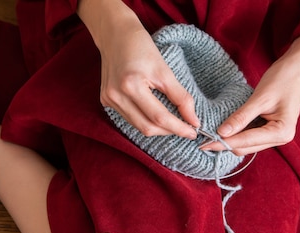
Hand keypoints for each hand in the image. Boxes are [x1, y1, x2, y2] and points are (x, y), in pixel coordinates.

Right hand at [78, 0, 198, 137]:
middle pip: (147, 127)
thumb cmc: (141, 47)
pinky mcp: (106, 101)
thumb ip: (180, 97)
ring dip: (158, 128)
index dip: (178, 127)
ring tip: (173, 123)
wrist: (115, 35)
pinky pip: (129, 119)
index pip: (158, 117)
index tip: (193, 131)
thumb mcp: (164, 70)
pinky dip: (145, 119)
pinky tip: (154, 115)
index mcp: (131, 85)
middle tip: (186, 129)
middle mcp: (116, 96)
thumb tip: (194, 120)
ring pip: (138, 126)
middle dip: (169, 131)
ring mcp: (108, 100)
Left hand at [202, 34, 299, 154]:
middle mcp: (280, 138)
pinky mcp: (269, 129)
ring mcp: (275, 135)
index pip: (245, 142)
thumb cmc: (284, 78)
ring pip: (245, 145)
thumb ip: (241, 117)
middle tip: (202, 140)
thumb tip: (221, 133)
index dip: (223, 143)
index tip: (203, 144)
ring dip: (229, 140)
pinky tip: (224, 128)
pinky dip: (236, 134)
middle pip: (244, 148)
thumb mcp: (260, 98)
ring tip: (209, 135)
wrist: (299, 66)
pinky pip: (249, 137)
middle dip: (224, 144)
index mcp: (281, 132)